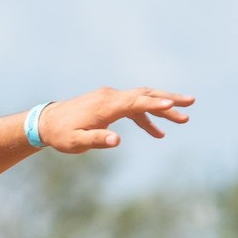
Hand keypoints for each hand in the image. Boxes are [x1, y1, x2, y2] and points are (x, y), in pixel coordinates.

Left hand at [36, 88, 193, 152]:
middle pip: (145, 95)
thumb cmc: (61, 135)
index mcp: (106, 105)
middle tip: (191, 104)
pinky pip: (133, 107)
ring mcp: (110, 97)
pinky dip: (146, 116)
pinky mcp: (109, 102)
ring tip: (184, 118)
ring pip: (142, 98)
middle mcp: (111, 96)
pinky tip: (158, 133)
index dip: (156, 103)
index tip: (175, 104)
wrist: (46, 122)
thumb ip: (97, 140)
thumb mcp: (77, 142)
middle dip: (169, 99)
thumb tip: (117, 140)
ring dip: (162, 106)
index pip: (136, 102)